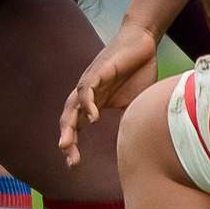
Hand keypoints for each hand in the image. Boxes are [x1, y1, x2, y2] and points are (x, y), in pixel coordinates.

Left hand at [59, 20, 159, 166]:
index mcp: (94, 103)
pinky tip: (93, 117)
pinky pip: (87, 88)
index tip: (74, 165)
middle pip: (69, 119)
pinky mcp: (99, 71)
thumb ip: (129, 120)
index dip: (74, 145)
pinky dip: (88, 102)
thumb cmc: (138, 72)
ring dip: (69, 125)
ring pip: (72, 105)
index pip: (78, 127)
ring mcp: (90, 82)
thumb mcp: (134, 102)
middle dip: (67, 139)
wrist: (142, 43)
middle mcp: (87, 94)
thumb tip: (135, 143)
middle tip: (68, 158)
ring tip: (67, 144)